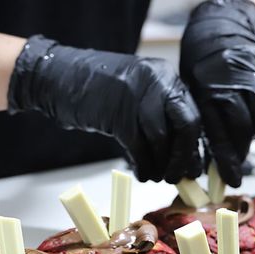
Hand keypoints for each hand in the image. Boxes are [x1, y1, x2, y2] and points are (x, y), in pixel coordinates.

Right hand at [8, 35, 202, 182]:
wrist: (59, 76)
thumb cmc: (101, 90)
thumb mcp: (139, 94)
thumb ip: (162, 116)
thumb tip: (186, 156)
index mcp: (166, 76)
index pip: (192, 115)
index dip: (194, 147)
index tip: (193, 168)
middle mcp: (157, 81)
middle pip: (185, 126)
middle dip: (183, 157)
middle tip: (177, 177)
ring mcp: (137, 95)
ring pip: (161, 139)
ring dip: (160, 165)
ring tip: (156, 176)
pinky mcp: (117, 113)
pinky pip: (138, 146)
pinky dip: (143, 165)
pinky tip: (142, 173)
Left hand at [180, 0, 254, 186]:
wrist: (221, 32)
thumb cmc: (201, 70)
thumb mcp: (192, 93)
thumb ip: (202, 123)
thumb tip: (207, 163)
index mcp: (206, 92)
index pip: (217, 133)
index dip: (225, 160)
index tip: (230, 179)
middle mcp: (230, 85)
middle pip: (240, 129)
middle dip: (239, 155)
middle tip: (237, 171)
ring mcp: (251, 80)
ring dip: (253, 142)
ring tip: (246, 154)